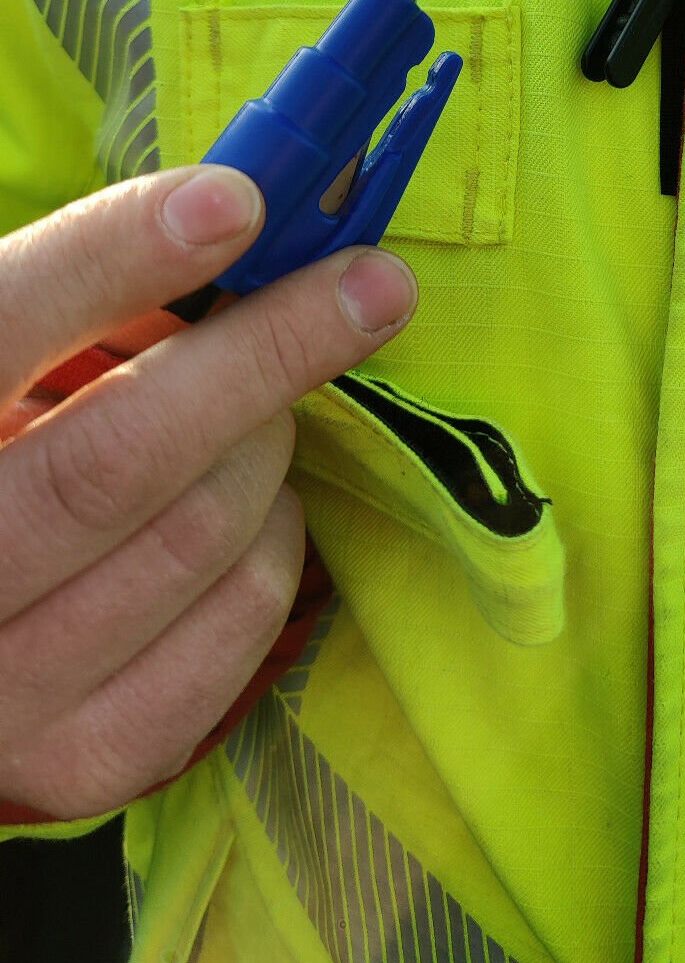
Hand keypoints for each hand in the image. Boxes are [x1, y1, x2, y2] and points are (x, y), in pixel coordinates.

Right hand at [0, 166, 416, 819]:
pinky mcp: (83, 759)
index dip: (114, 258)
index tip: (236, 202)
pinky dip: (277, 542)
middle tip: (370, 286)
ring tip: (257, 415)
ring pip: (202, 537)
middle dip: (269, 354)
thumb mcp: (2, 362)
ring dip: (267, 448)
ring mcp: (0, 695)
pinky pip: (242, 624)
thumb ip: (74, 301)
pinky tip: (250, 508)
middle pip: (120, 460)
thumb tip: (234, 220)